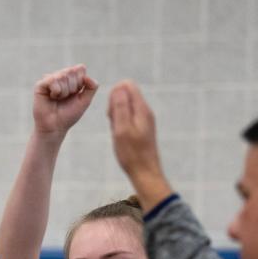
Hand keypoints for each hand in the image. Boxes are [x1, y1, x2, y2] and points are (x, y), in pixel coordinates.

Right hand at [33, 64, 97, 136]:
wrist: (55, 127)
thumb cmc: (69, 114)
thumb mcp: (85, 101)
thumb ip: (92, 87)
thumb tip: (86, 73)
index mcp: (71, 78)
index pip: (80, 69)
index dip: (81, 82)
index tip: (77, 94)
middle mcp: (60, 76)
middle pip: (71, 71)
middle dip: (73, 88)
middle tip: (66, 98)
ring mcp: (50, 79)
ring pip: (62, 76)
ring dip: (64, 92)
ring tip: (58, 99)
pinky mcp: (41, 84)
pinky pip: (52, 80)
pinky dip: (56, 92)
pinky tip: (52, 98)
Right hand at [107, 80, 170, 205]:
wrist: (145, 173)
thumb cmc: (132, 154)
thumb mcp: (122, 129)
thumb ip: (120, 106)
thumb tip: (119, 88)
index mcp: (142, 109)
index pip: (127, 85)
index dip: (114, 95)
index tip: (112, 113)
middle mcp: (146, 112)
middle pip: (125, 94)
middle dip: (114, 106)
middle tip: (115, 126)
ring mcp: (145, 120)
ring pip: (125, 107)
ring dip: (116, 118)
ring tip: (118, 134)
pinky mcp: (142, 128)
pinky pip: (127, 118)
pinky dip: (120, 125)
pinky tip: (121, 139)